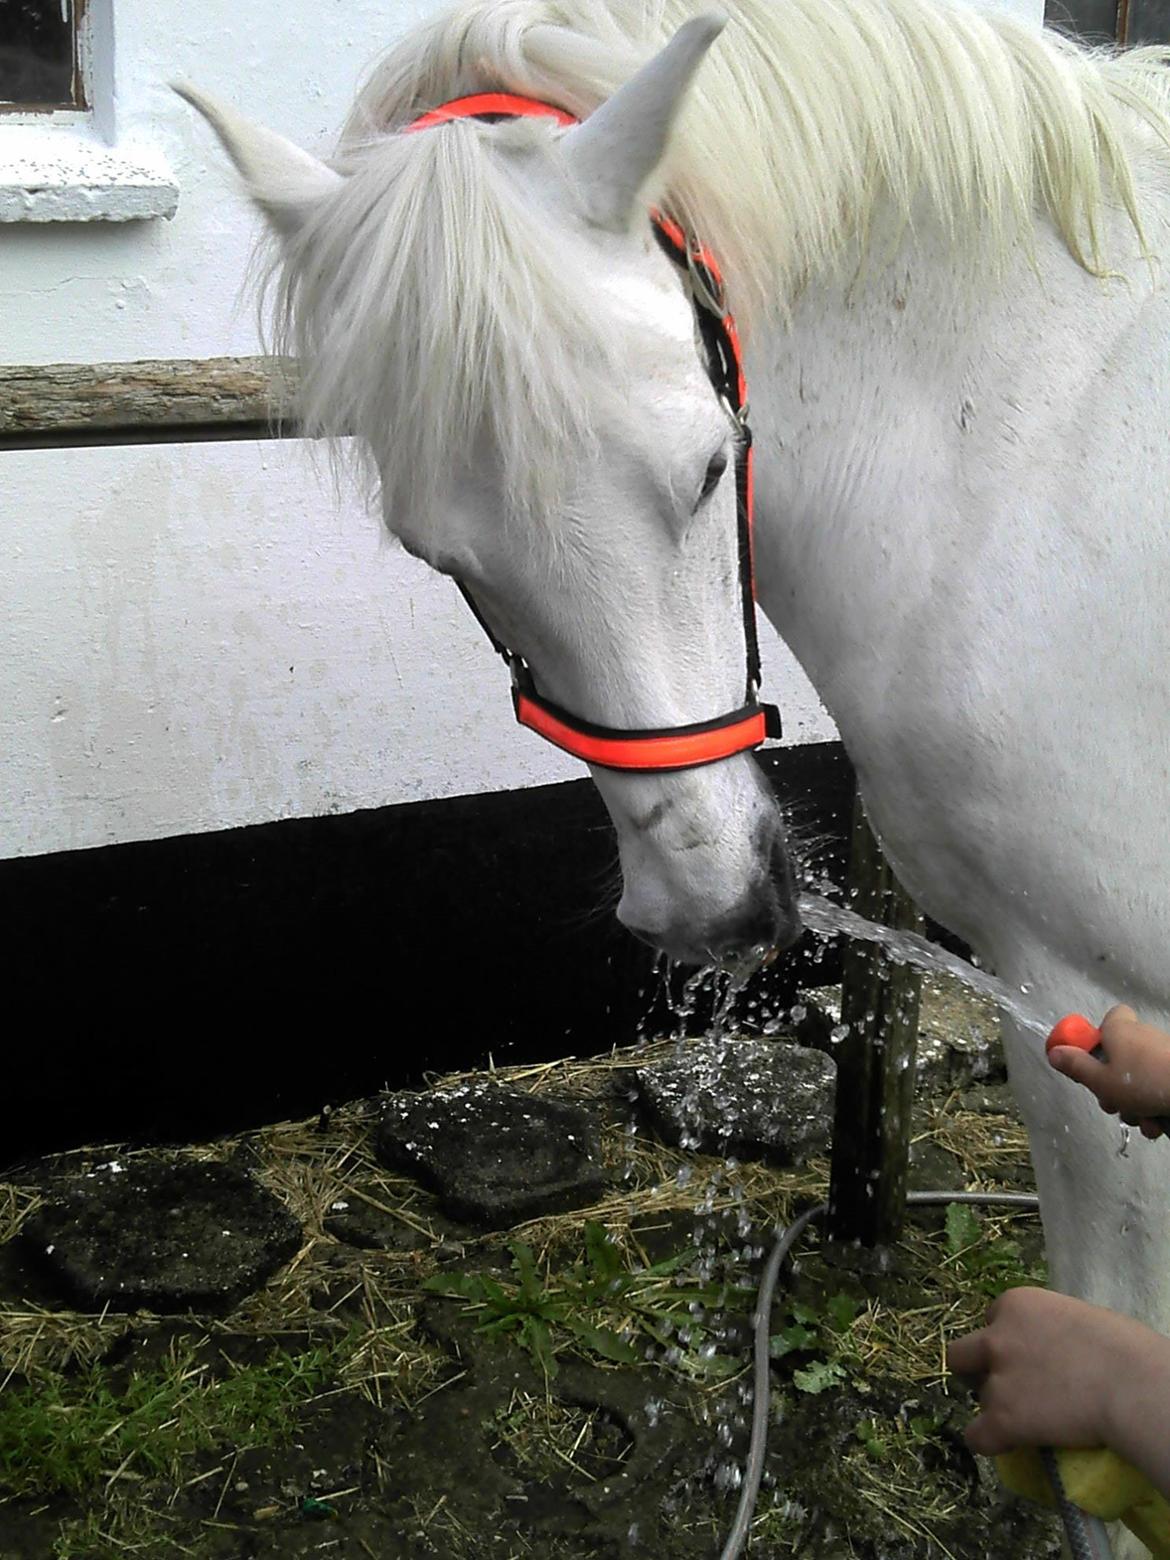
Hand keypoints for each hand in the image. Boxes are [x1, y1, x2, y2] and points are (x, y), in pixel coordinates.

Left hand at [946, 1287, 1140, 1454]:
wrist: (1130, 1386)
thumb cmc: (1123, 1348)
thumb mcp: (1076, 1317)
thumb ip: (1050, 1328)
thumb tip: (1053, 1347)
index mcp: (1016, 1304)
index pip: (994, 1320)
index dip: (1009, 1340)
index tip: (1029, 1357)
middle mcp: (996, 1338)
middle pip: (961, 1355)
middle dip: (979, 1370)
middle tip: (1009, 1386)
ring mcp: (996, 1379)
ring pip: (982, 1398)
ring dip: (1001, 1408)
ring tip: (1036, 1420)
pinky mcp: (1002, 1419)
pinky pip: (977, 1436)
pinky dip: (990, 1441)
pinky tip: (1008, 1444)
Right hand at [1047, 1005, 1169, 1137]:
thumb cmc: (1143, 1082)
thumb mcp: (1100, 1080)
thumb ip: (1075, 1067)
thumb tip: (1053, 1052)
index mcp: (1120, 1030)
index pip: (1111, 1017)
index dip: (1099, 1037)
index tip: (1092, 1060)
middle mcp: (1142, 1036)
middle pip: (1120, 1057)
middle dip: (1113, 1085)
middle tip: (1112, 1103)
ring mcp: (1163, 1055)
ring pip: (1139, 1079)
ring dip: (1134, 1103)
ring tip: (1139, 1119)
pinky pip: (1158, 1088)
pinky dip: (1155, 1106)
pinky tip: (1156, 1122)